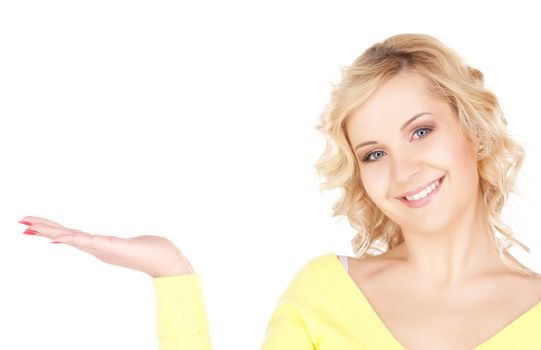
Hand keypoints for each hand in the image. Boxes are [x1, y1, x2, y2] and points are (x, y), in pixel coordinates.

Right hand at [20, 216, 194, 277]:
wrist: (168, 261)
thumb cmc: (153, 251)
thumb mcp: (130, 244)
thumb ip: (120, 243)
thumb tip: (116, 241)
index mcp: (100, 246)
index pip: (72, 235)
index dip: (53, 229)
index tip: (34, 225)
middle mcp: (99, 248)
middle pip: (66, 236)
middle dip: (44, 228)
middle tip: (21, 222)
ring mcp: (104, 249)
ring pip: (72, 238)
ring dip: (51, 231)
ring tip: (30, 226)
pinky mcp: (113, 248)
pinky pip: (88, 242)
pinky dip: (72, 239)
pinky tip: (57, 237)